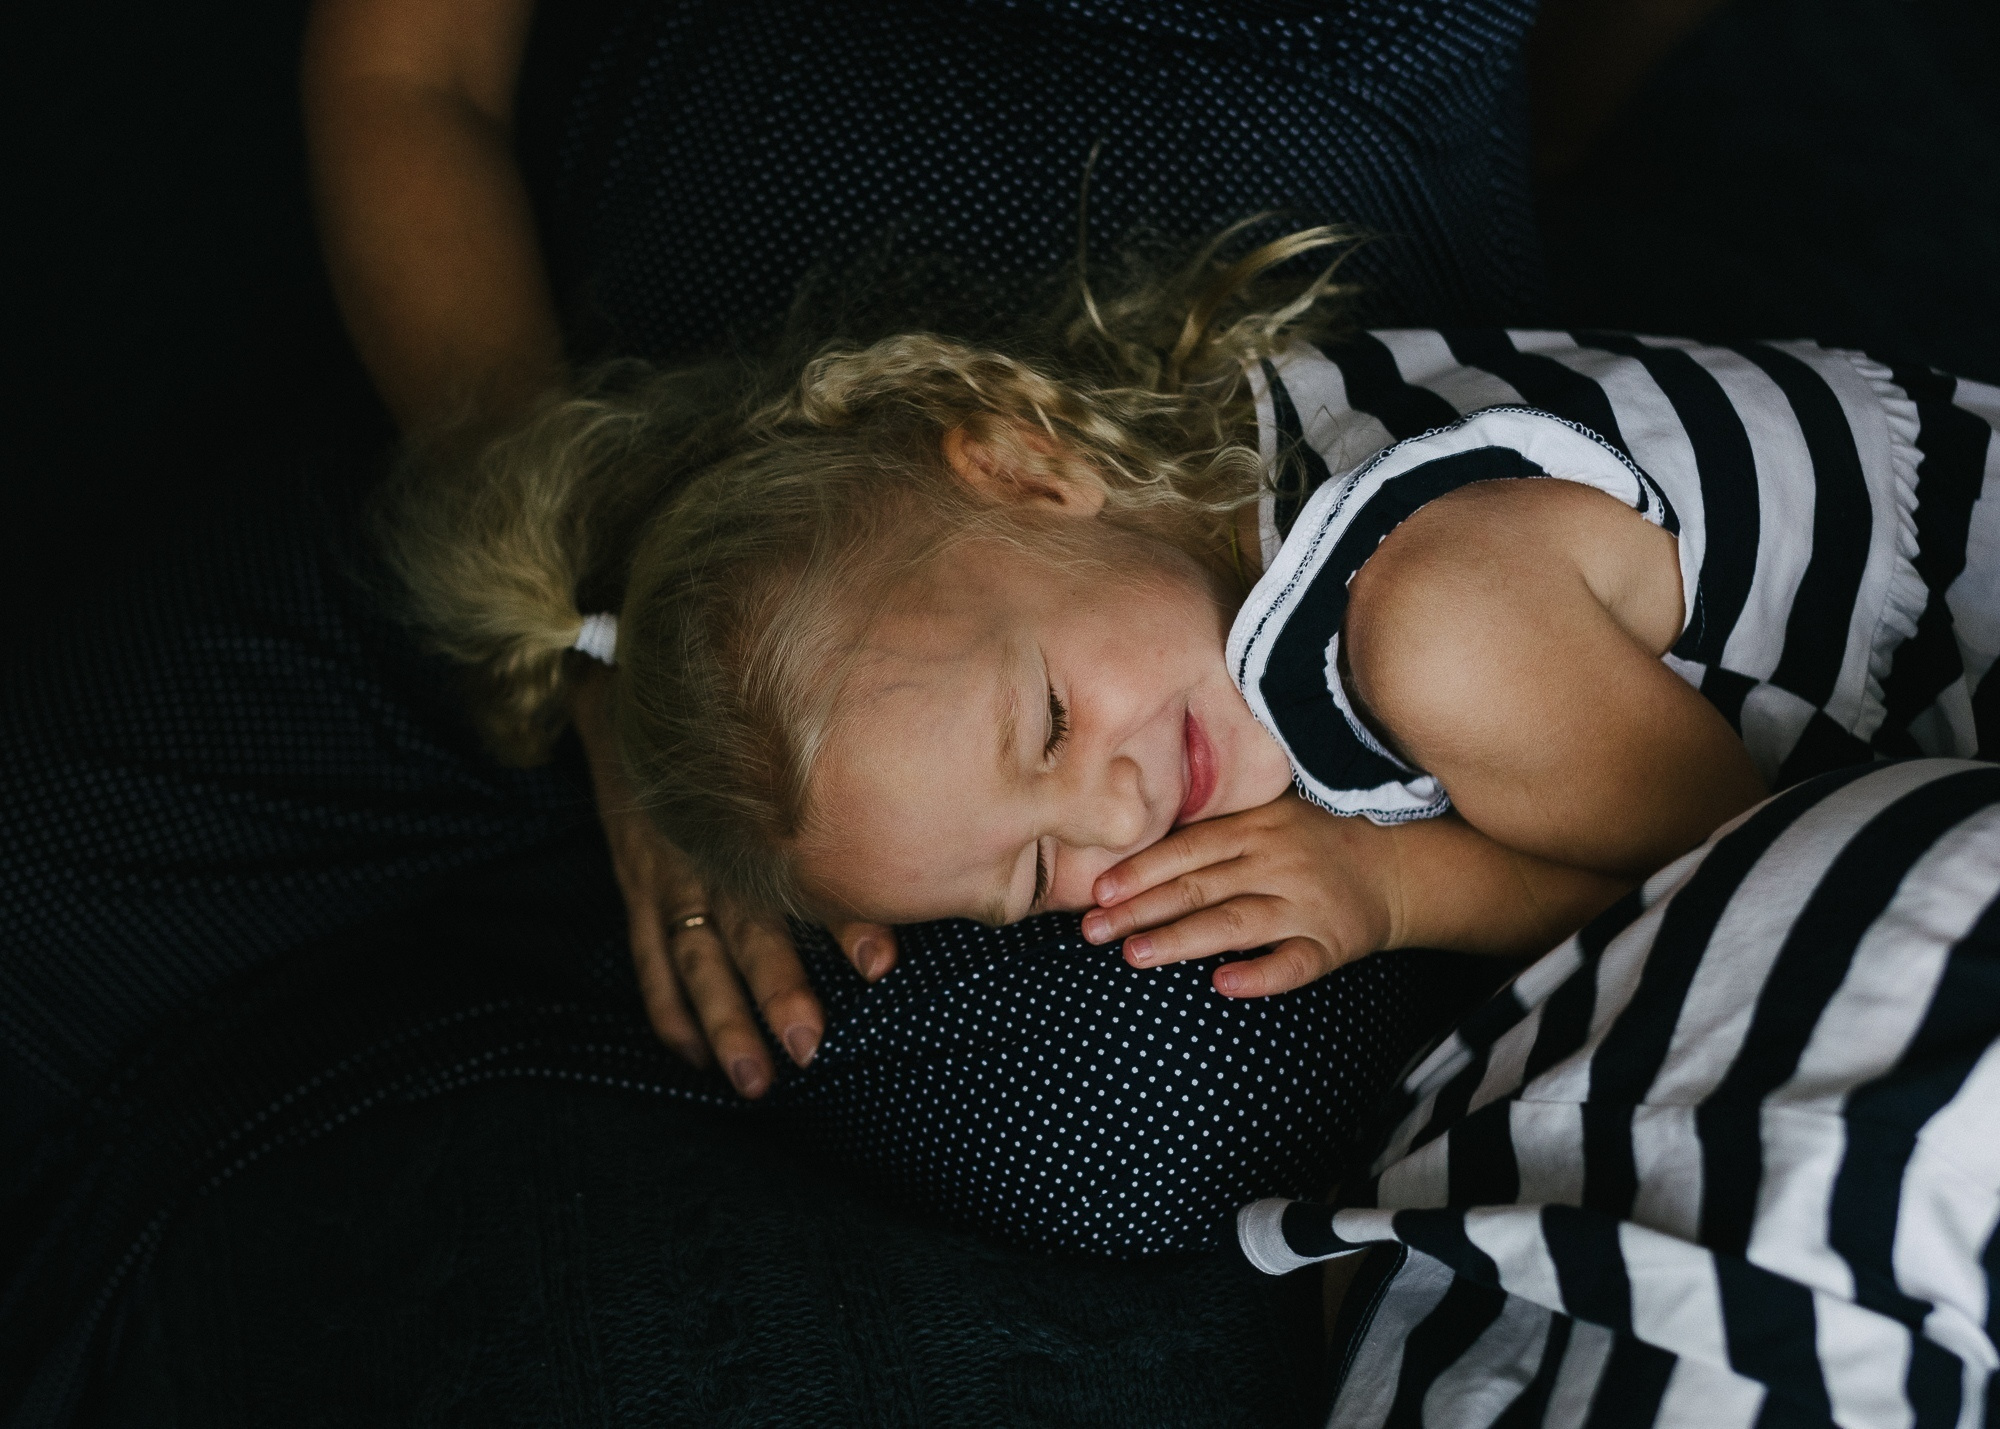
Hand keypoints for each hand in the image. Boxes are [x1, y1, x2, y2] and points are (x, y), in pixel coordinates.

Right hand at [573, 669, 895, 1096]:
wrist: (631, 682)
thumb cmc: (735, 716)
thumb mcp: (781, 730)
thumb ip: (851, 766)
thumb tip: (942, 797)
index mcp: (755, 816)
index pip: (800, 876)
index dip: (843, 920)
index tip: (882, 963)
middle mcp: (714, 849)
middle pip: (747, 933)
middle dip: (777, 993)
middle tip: (811, 1048)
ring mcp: (670, 872)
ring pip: (697, 961)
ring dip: (724, 1022)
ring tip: (753, 1080)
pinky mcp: (641, 883)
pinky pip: (652, 958)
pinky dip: (671, 1009)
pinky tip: (693, 1056)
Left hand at [1079, 794, 1399, 998]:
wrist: (1393, 868)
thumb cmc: (1307, 844)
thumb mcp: (1265, 819)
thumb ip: (1212, 833)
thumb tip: (1130, 861)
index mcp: (1255, 826)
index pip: (1187, 849)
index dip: (1141, 870)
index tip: (1098, 892)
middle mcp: (1278, 860)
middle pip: (1199, 887)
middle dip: (1141, 910)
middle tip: (1093, 931)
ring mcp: (1305, 903)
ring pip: (1235, 923)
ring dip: (1182, 940)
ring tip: (1135, 956)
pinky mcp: (1331, 943)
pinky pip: (1293, 964)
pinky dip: (1260, 975)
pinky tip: (1223, 984)